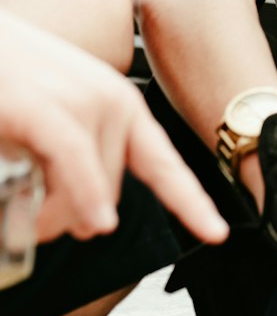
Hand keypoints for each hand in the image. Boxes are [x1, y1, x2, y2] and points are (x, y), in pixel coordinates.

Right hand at [0, 15, 227, 245]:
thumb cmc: (11, 82)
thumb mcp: (58, 120)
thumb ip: (80, 164)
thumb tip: (90, 221)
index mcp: (121, 107)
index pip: (162, 163)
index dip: (190, 203)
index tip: (216, 233)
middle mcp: (112, 103)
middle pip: (113, 193)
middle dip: (76, 219)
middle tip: (34, 223)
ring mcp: (83, 102)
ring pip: (89, 188)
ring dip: (53, 218)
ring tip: (19, 216)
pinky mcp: (47, 108)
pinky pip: (76, 164)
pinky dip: (81, 195)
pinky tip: (81, 222)